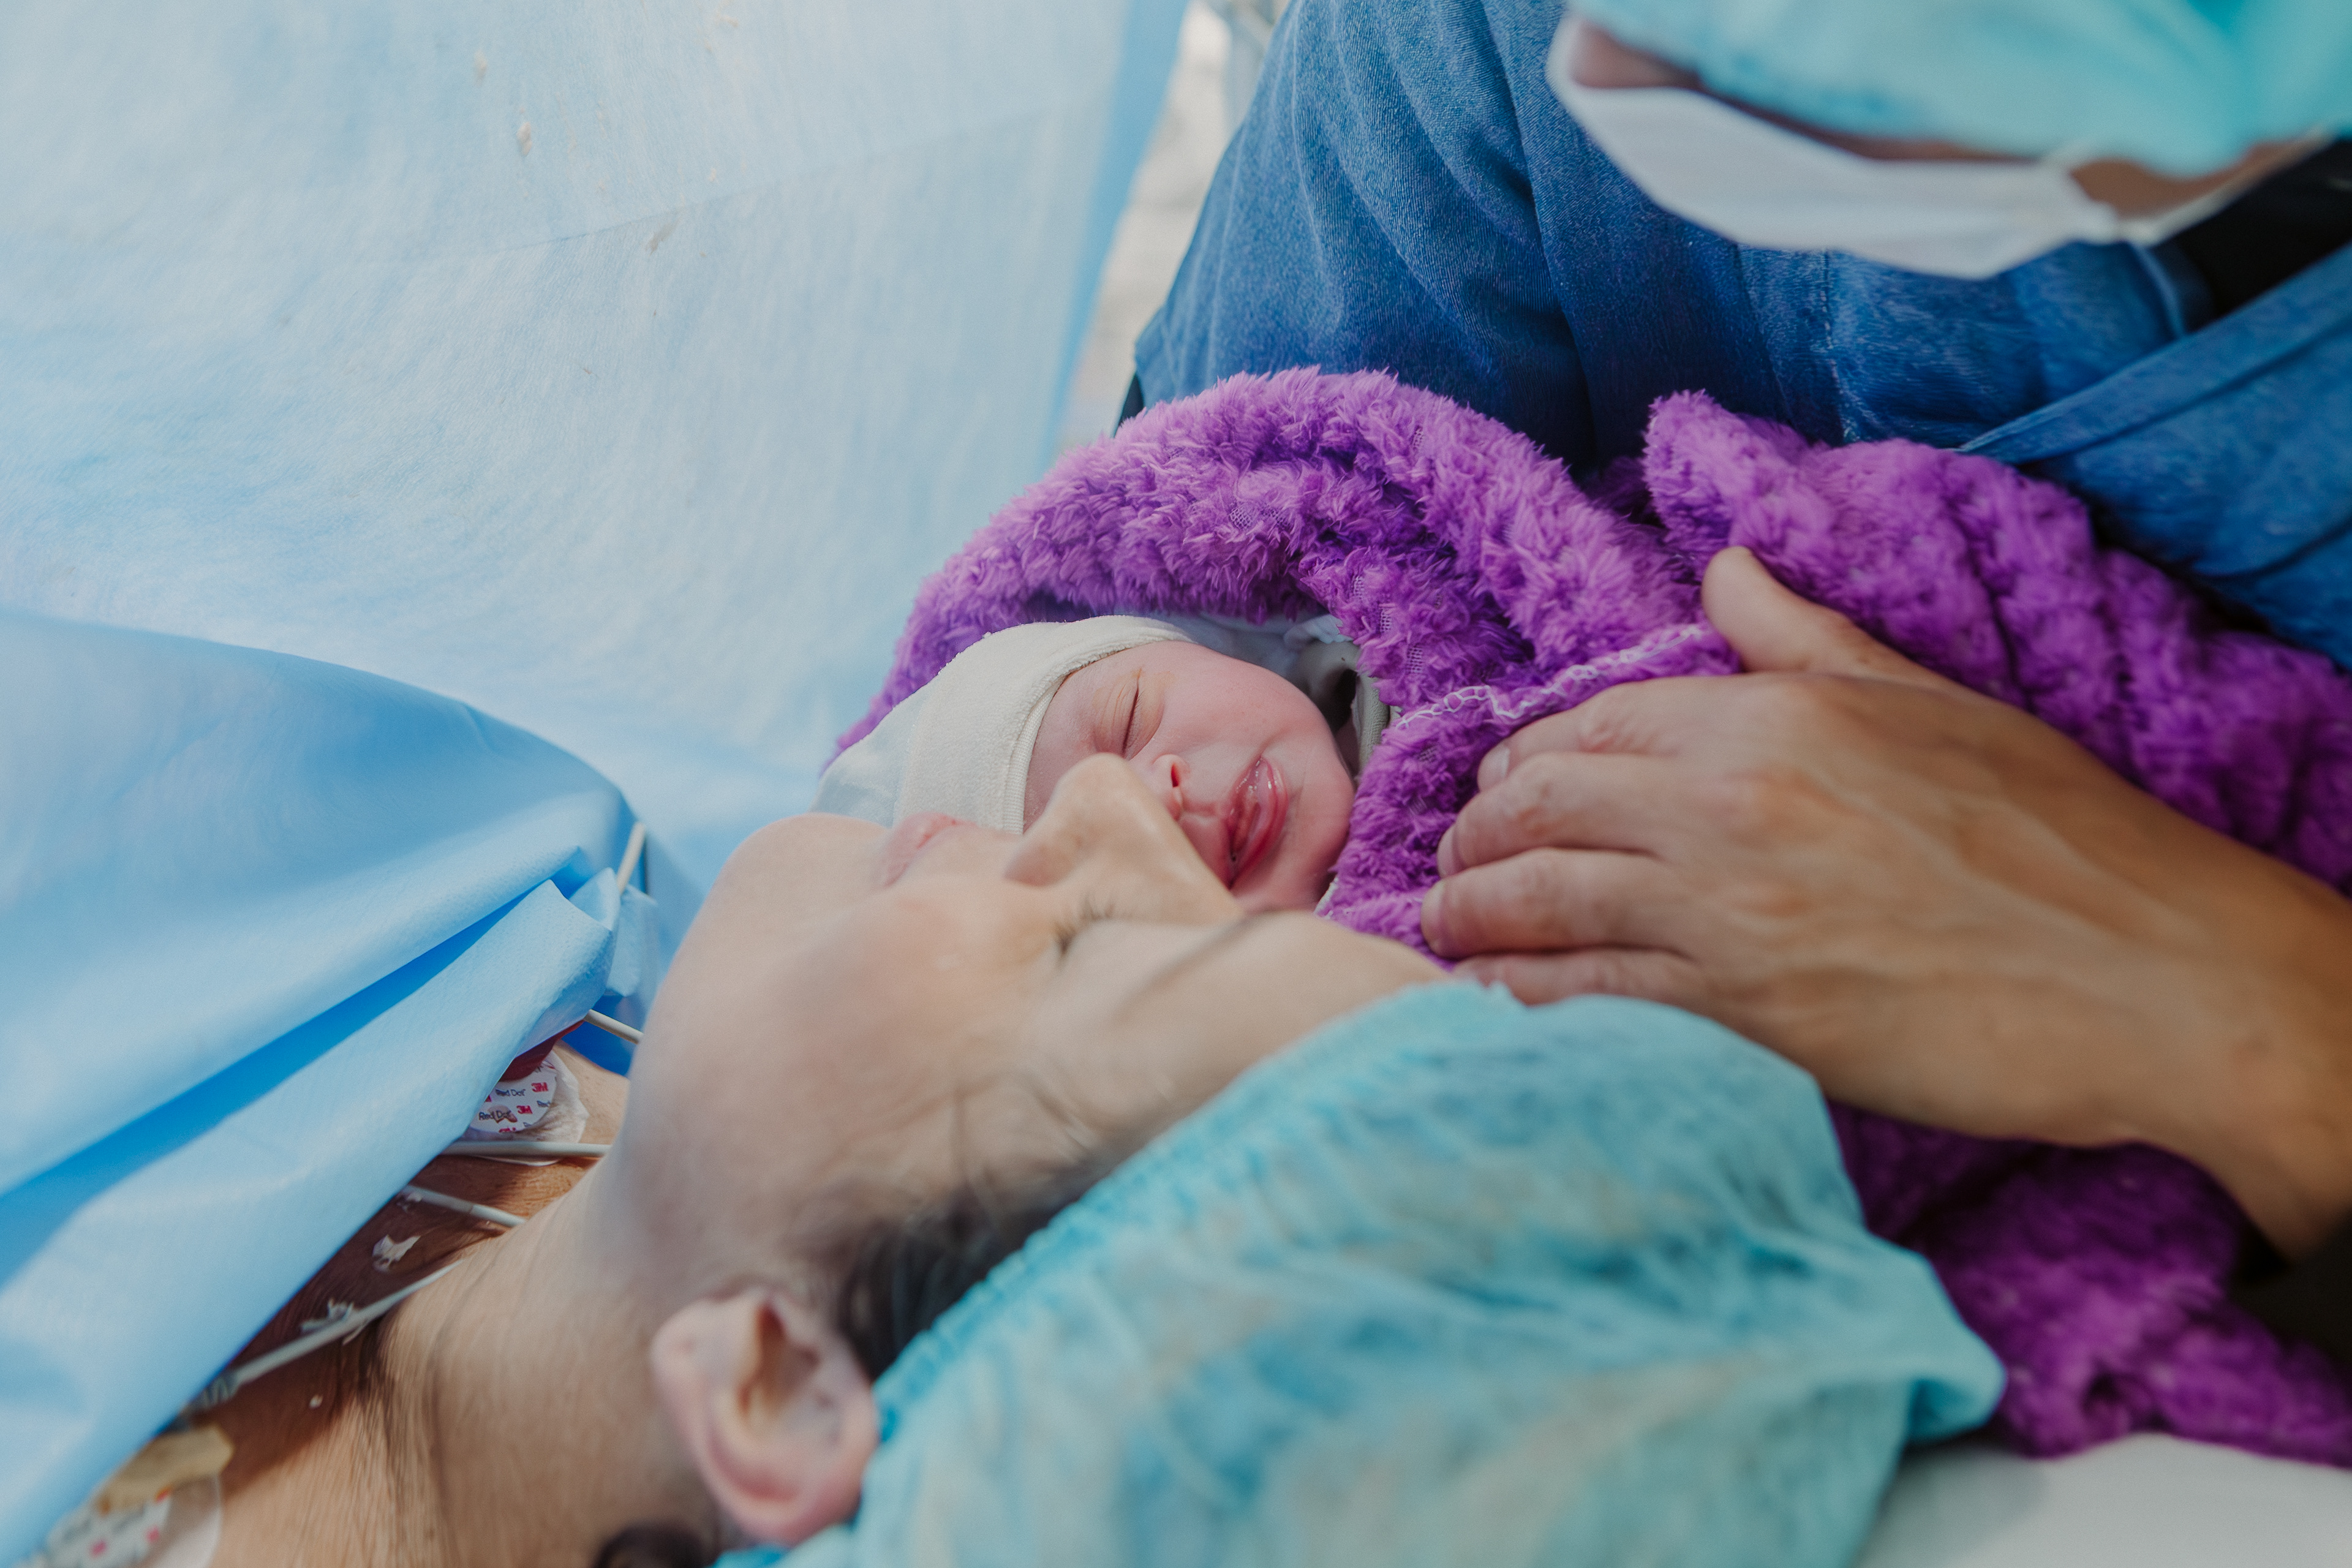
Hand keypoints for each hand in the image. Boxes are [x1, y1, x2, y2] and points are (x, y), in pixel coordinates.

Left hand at [1422, 548, 2351, 1253]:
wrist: (2156, 976)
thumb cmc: (2060, 836)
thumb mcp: (1933, 704)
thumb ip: (1807, 639)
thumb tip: (1724, 567)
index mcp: (1776, 716)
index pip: (1596, 721)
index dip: (1528, 753)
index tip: (1502, 781)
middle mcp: (1733, 803)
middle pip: (1545, 802)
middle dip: (1479, 829)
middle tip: (1454, 856)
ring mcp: (1731, 911)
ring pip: (1543, 897)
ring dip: (1472, 910)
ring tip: (1445, 923)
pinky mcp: (1744, 1012)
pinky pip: (1588, 993)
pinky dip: (1519, 994)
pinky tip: (1486, 999)